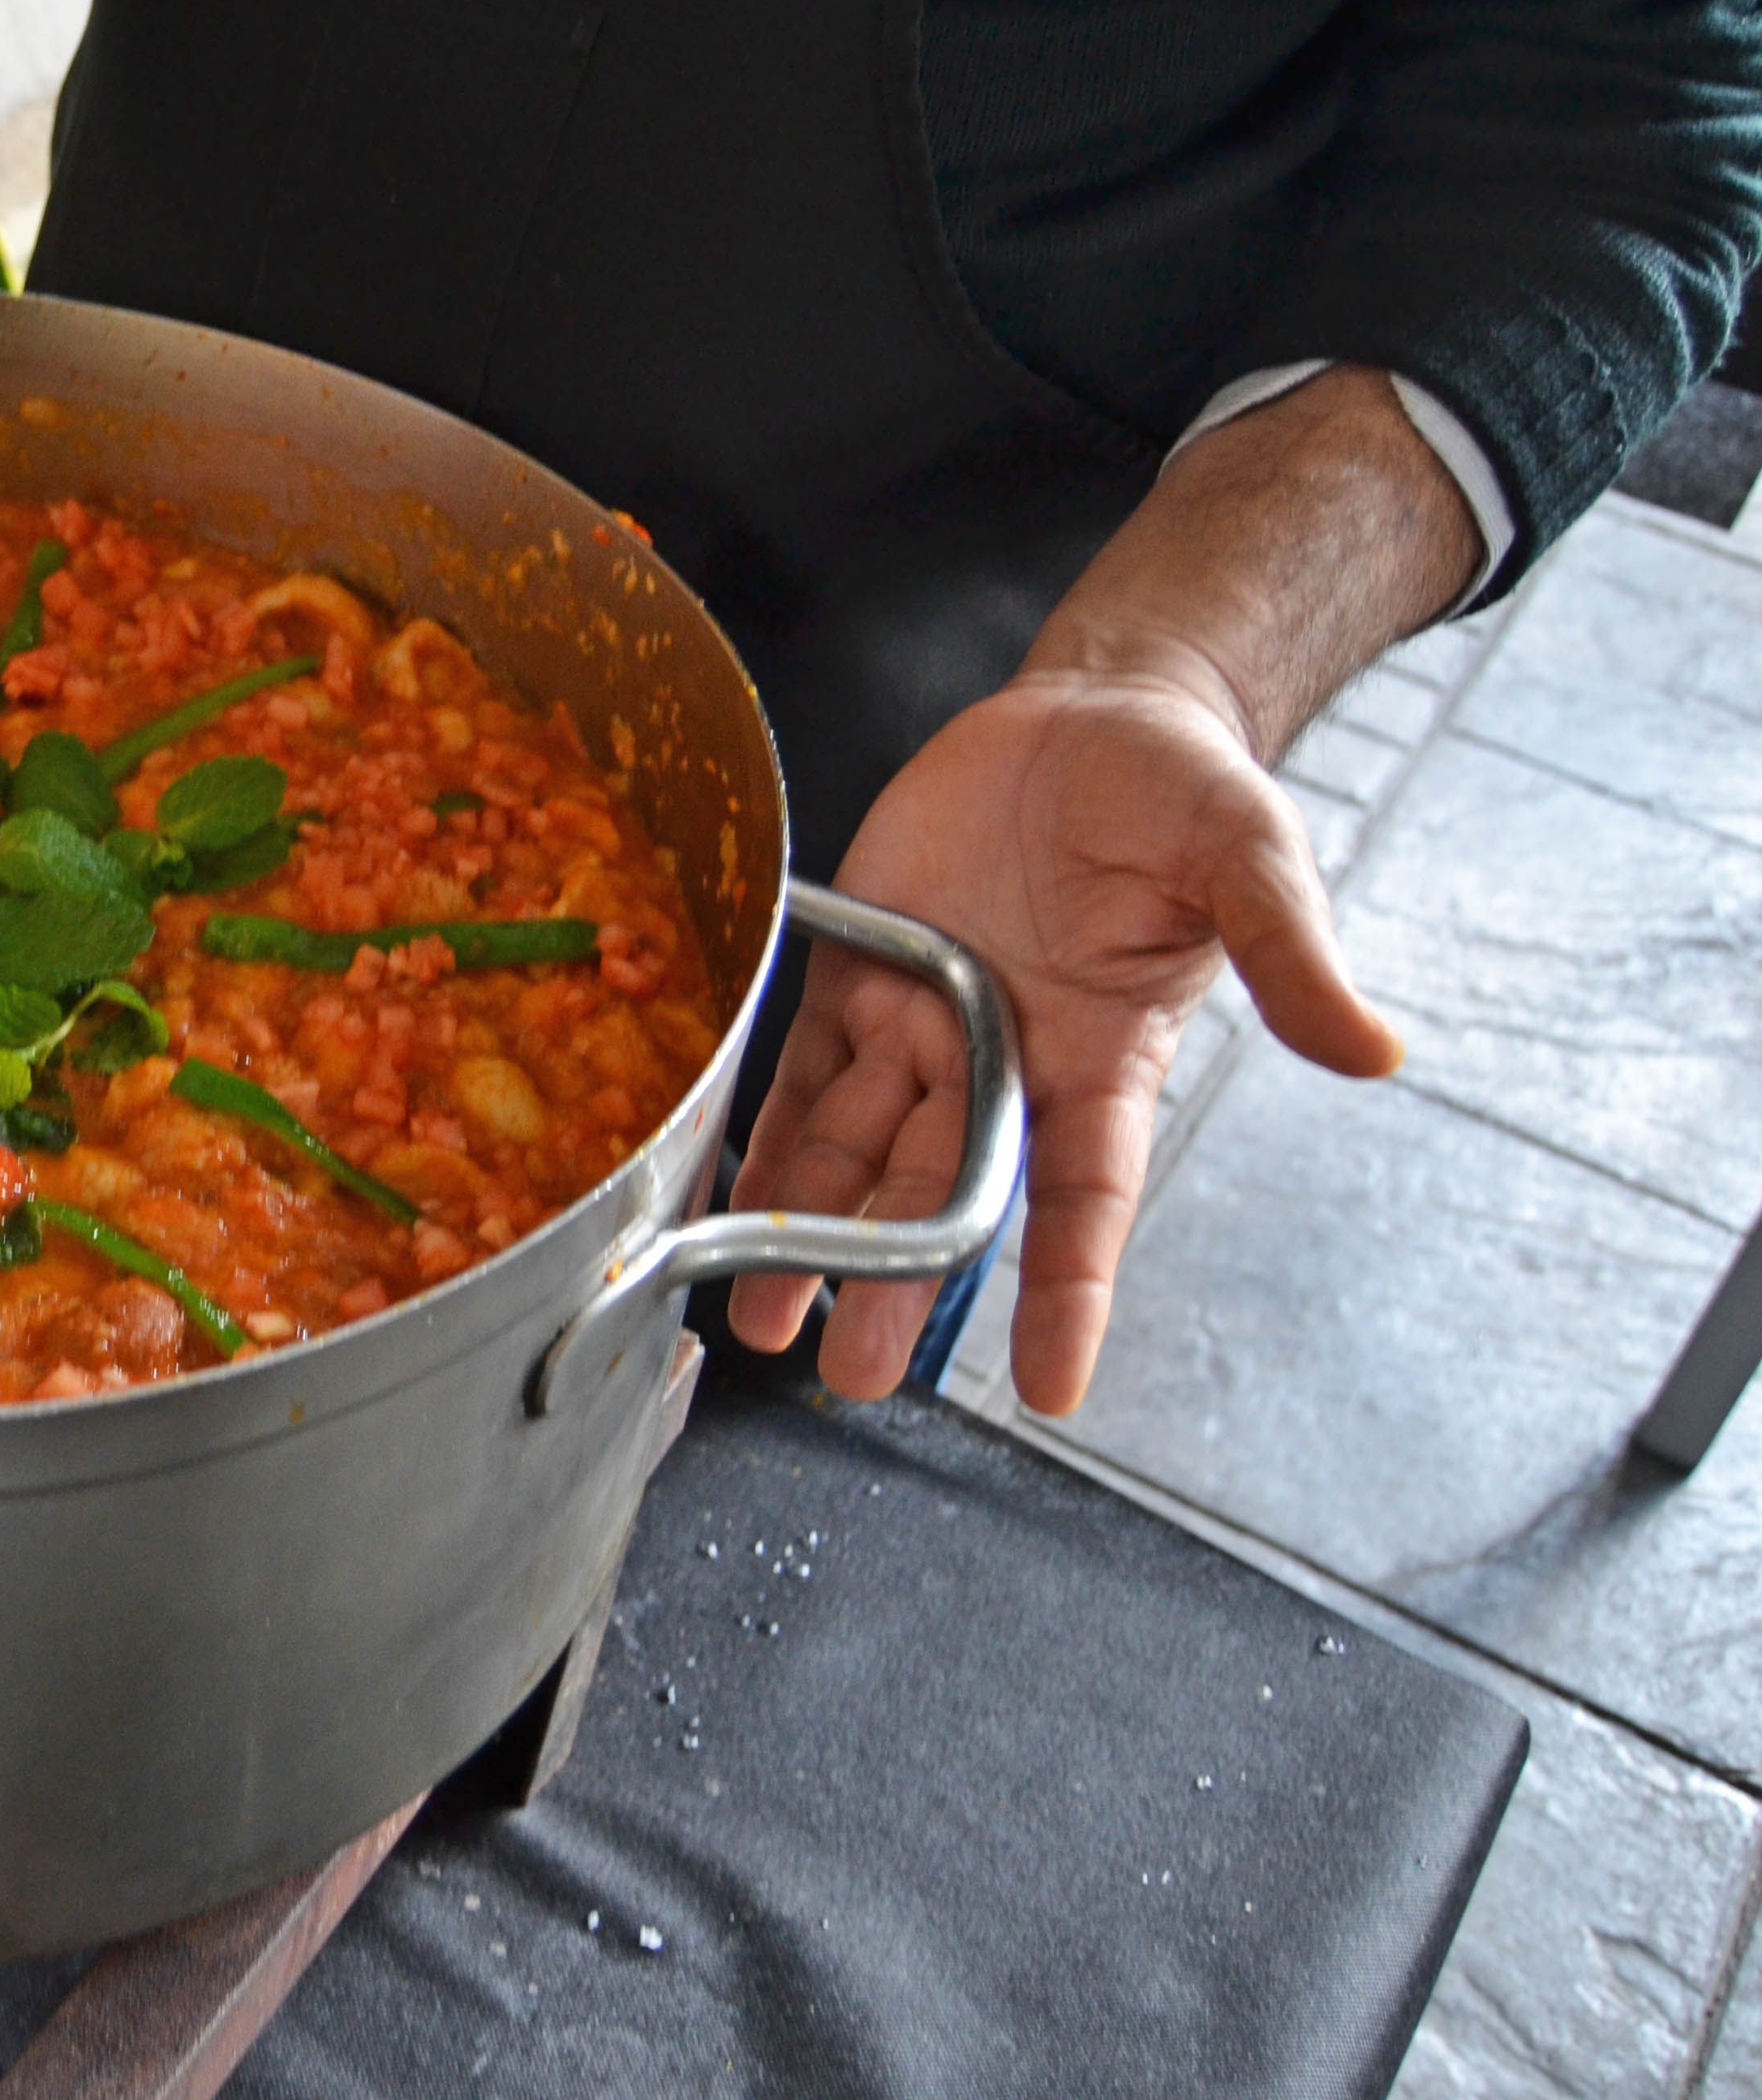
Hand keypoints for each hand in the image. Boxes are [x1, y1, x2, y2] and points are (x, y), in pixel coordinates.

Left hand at [722, 662, 1401, 1410]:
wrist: (1097, 712)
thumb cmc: (1183, 792)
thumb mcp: (1250, 859)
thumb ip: (1290, 956)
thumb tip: (1374, 1050)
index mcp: (1102, 1056)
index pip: (1085, 1199)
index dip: (1069, 1292)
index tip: (1054, 1388)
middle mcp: (1004, 1058)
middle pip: (943, 1196)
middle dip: (897, 1284)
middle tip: (852, 1372)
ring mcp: (923, 1019)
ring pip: (855, 1153)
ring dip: (808, 1234)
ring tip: (762, 1320)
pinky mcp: (858, 967)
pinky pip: (801, 1066)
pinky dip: (762, 1132)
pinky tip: (726, 1197)